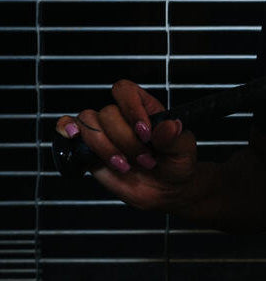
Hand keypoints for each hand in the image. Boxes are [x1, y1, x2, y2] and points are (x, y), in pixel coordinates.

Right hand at [55, 79, 199, 213]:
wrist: (166, 190)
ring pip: (88, 123)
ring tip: (125, 166)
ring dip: (105, 148)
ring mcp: (104, 133)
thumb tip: (169, 126)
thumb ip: (175, 138)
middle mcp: (122, 117)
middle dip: (126, 141)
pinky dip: (66, 130)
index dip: (130, 108)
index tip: (145, 133)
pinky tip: (74, 139)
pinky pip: (69, 130)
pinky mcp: (90, 151)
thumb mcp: (184, 150)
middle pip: (107, 113)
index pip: (125, 90)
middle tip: (146, 161)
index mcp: (145, 108)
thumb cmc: (177, 164)